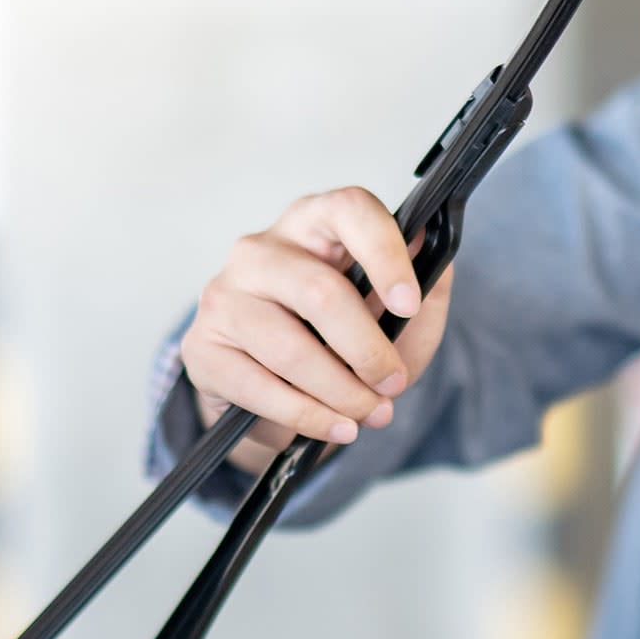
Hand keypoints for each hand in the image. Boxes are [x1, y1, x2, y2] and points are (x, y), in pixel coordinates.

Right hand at [180, 187, 456, 472]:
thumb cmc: (350, 339)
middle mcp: (262, 249)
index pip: (350, 211)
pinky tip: (337, 427)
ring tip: (372, 414)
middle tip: (394, 384)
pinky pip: (258, 387)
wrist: (287, 393)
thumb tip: (436, 248)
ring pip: (291, 347)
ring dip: (342, 392)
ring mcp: (225, 295)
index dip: (385, 254)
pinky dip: (307, 415)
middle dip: (368, 350)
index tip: (411, 303)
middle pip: (320, 292)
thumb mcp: (403, 315)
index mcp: (316, 222)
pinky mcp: (202, 347)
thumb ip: (427, 282)